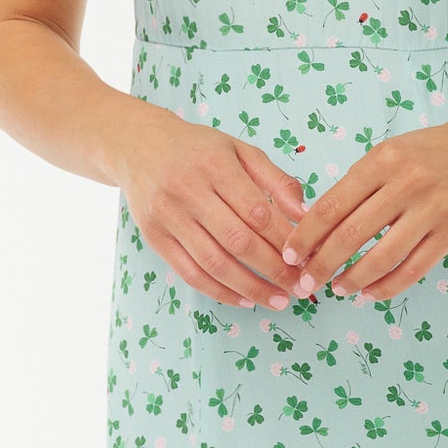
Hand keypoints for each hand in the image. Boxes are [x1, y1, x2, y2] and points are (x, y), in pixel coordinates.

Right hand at [115, 107, 306, 308]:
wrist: (139, 146)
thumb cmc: (199, 150)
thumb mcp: (240, 151)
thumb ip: (276, 180)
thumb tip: (305, 214)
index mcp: (216, 165)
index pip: (258, 212)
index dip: (286, 240)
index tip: (308, 257)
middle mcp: (189, 191)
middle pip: (238, 241)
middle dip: (274, 269)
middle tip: (300, 285)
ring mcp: (168, 216)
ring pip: (214, 263)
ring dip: (251, 287)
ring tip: (279, 300)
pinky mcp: (154, 237)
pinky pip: (190, 273)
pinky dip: (219, 292)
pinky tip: (244, 300)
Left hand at [279, 122, 447, 301]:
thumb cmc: (425, 156)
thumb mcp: (387, 156)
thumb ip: (356, 187)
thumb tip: (315, 232)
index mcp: (382, 161)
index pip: (332, 205)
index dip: (306, 235)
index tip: (290, 256)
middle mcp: (407, 183)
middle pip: (351, 234)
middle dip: (322, 265)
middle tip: (306, 283)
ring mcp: (432, 209)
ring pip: (382, 257)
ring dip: (353, 280)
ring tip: (339, 289)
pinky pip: (413, 269)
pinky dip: (387, 287)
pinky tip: (370, 292)